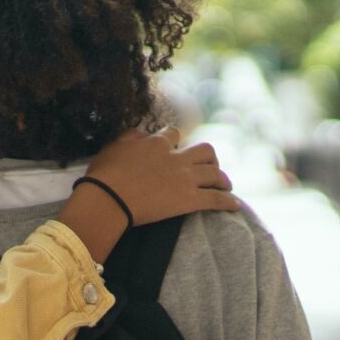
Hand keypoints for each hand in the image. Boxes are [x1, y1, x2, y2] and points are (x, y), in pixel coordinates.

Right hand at [83, 129, 238, 225]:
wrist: (108, 199)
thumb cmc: (104, 175)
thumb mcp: (113, 147)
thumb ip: (130, 138)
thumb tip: (142, 134)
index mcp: (156, 144)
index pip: (174, 134)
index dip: (177, 140)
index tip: (176, 146)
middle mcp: (175, 158)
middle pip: (205, 151)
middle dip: (210, 158)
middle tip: (210, 167)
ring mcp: (184, 179)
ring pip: (215, 174)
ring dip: (223, 179)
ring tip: (226, 185)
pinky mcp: (189, 200)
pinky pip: (216, 199)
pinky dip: (228, 202)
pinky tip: (235, 205)